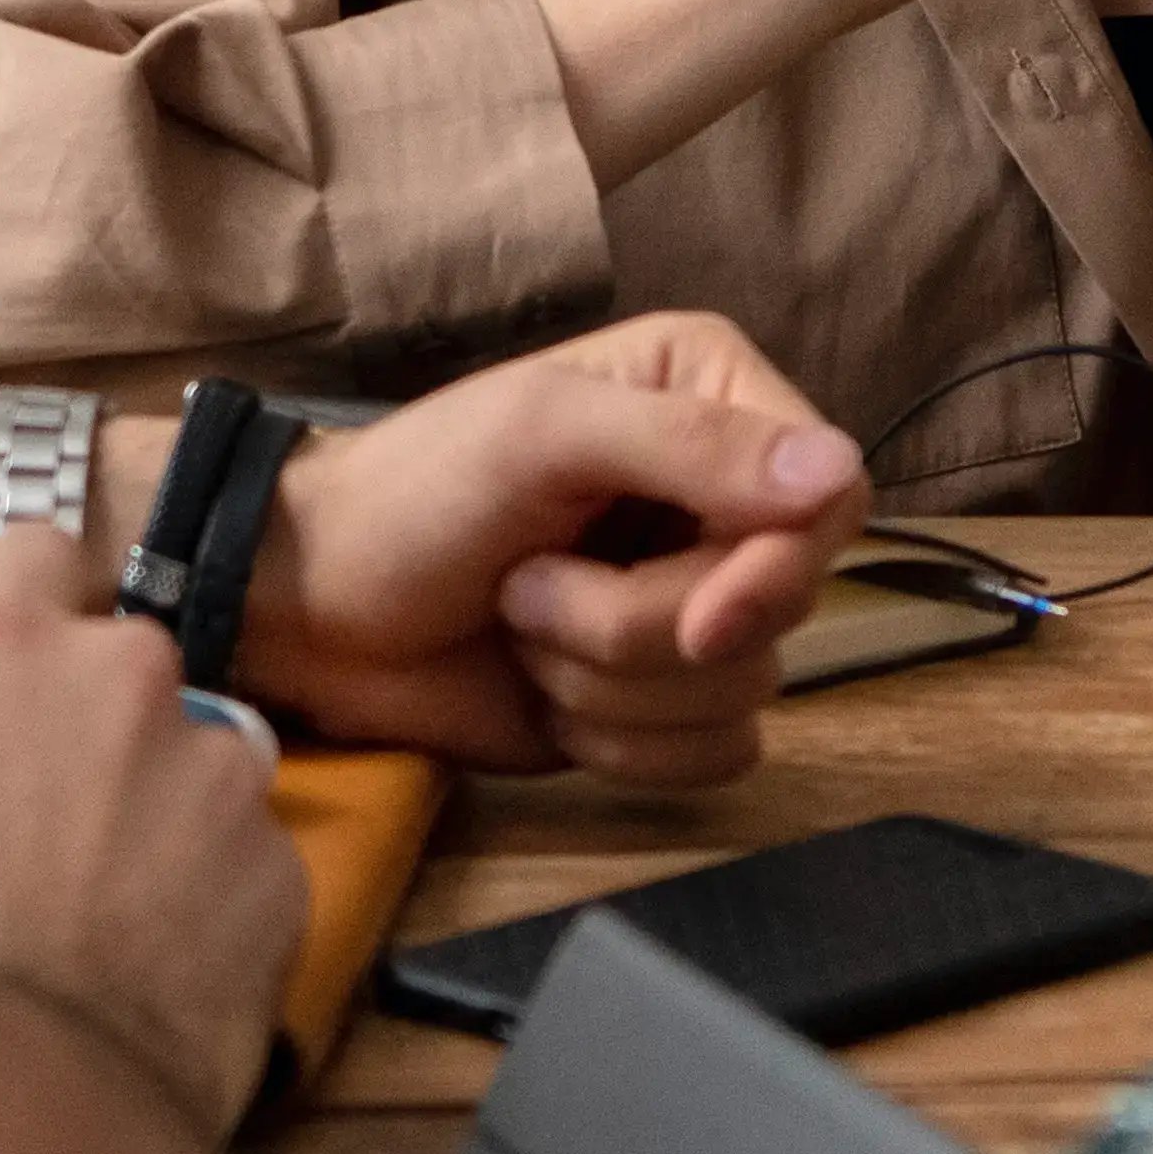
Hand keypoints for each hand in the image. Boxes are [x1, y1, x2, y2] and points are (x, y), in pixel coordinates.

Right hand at [0, 536, 300, 1131]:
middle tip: (49, 827)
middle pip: (128, 667)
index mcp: (1, 645)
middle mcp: (126, 677)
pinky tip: (150, 970)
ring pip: (198, 765)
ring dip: (164, 814)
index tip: (18, 677)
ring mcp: (216, 770)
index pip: (40, 553)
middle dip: (101, 727)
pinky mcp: (279, 868)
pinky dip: (210, 902)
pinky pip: (244, 861)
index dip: (29, 615)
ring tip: (103, 916)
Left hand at [247, 313, 873, 786]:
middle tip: (528, 591)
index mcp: (709, 398)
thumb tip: (837, 474)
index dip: (779, 572)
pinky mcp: (661, 700)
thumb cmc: (412, 494)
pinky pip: (712, 755)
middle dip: (640, 627)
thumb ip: (690, 446)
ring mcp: (691, 603)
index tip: (702, 621)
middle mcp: (719, 498)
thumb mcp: (543, 434)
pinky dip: (619, 744)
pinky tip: (543, 699)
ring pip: (744, 691)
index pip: (831, 499)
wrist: (314, 612)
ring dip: (607, 684)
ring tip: (519, 628)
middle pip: (783, 607)